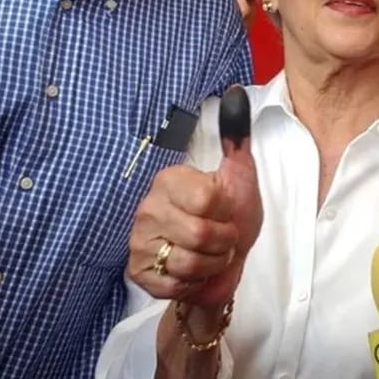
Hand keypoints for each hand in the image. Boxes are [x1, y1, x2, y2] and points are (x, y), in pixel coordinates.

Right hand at [128, 88, 261, 308]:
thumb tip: (236, 93)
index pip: (208, 199)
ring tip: (210, 256)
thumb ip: (236, 137)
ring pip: (190, 264)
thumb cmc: (230, 218)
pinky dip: (196, 284)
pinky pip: (177, 285)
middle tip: (221, 238)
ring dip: (212, 266)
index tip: (224, 211)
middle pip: (202, 235)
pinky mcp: (140, 272)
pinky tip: (194, 272)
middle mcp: (148, 207)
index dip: (227, 212)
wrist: (222, 263)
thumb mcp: (239, 176)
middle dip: (224, 243)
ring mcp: (140, 241)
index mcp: (170, 180)